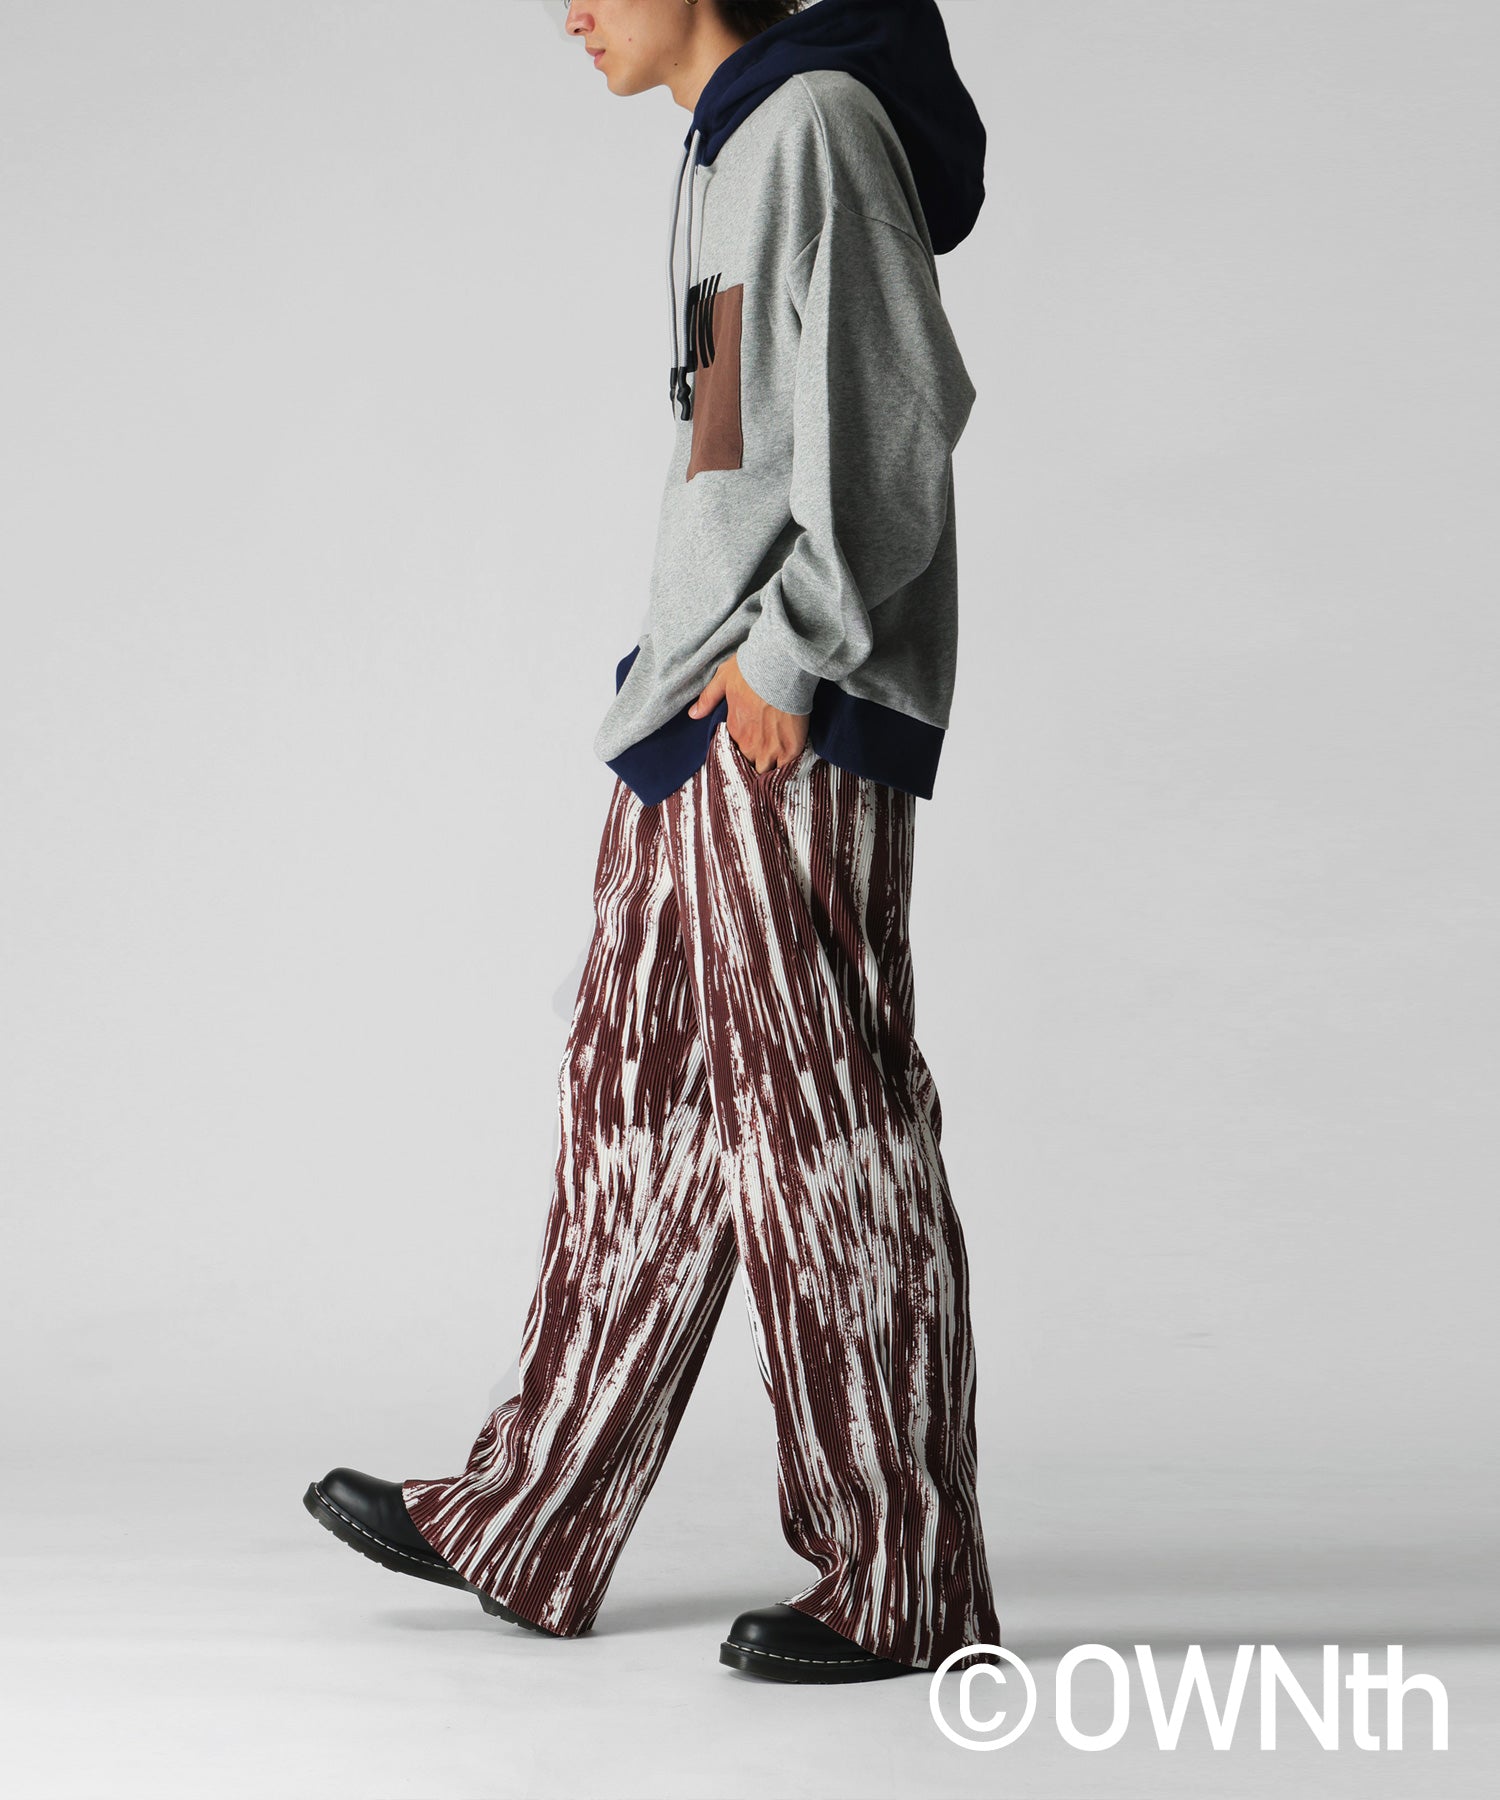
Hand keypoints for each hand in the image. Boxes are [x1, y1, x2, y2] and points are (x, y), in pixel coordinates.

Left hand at [687, 652, 808, 773]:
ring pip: (766, 772)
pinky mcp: (791, 749)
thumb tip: (693, 714)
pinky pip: (787, 769)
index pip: (735, 750)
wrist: (781, 666)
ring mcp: (771, 749)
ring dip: (770, 768)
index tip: (751, 743)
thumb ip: (708, 699)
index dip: (743, 749)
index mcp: (734, 730)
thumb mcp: (723, 679)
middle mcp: (750, 745)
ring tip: (777, 764)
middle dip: (756, 761)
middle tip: (765, 755)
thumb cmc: (752, 669)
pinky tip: (790, 766)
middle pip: (751, 764)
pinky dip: (787, 769)